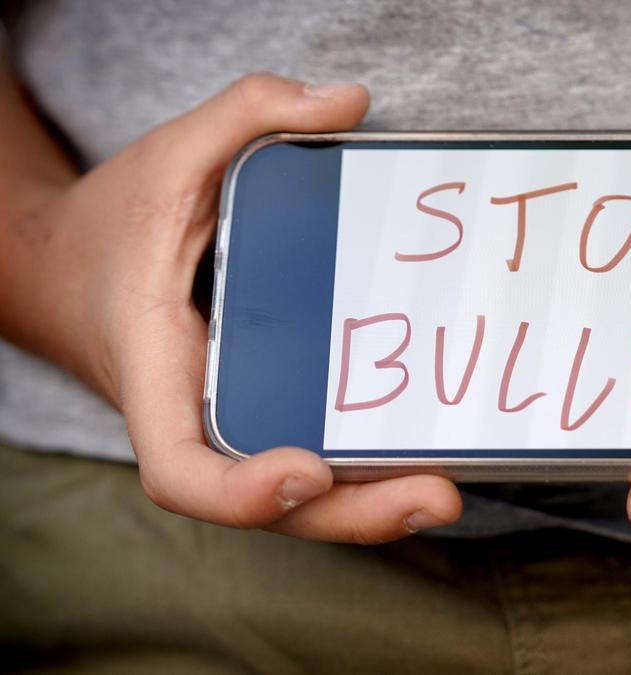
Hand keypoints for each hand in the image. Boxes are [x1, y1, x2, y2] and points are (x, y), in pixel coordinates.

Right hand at [22, 74, 461, 542]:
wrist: (71, 273)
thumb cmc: (115, 226)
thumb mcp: (169, 158)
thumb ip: (246, 115)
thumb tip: (350, 103)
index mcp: (156, 372)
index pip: (178, 468)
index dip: (237, 489)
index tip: (305, 470)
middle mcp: (195, 418)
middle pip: (269, 504)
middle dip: (352, 513)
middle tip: (437, 496)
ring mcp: (232, 424)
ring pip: (299, 498)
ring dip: (373, 506)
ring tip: (448, 490)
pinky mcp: (263, 413)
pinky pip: (314, 457)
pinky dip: (366, 470)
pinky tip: (432, 450)